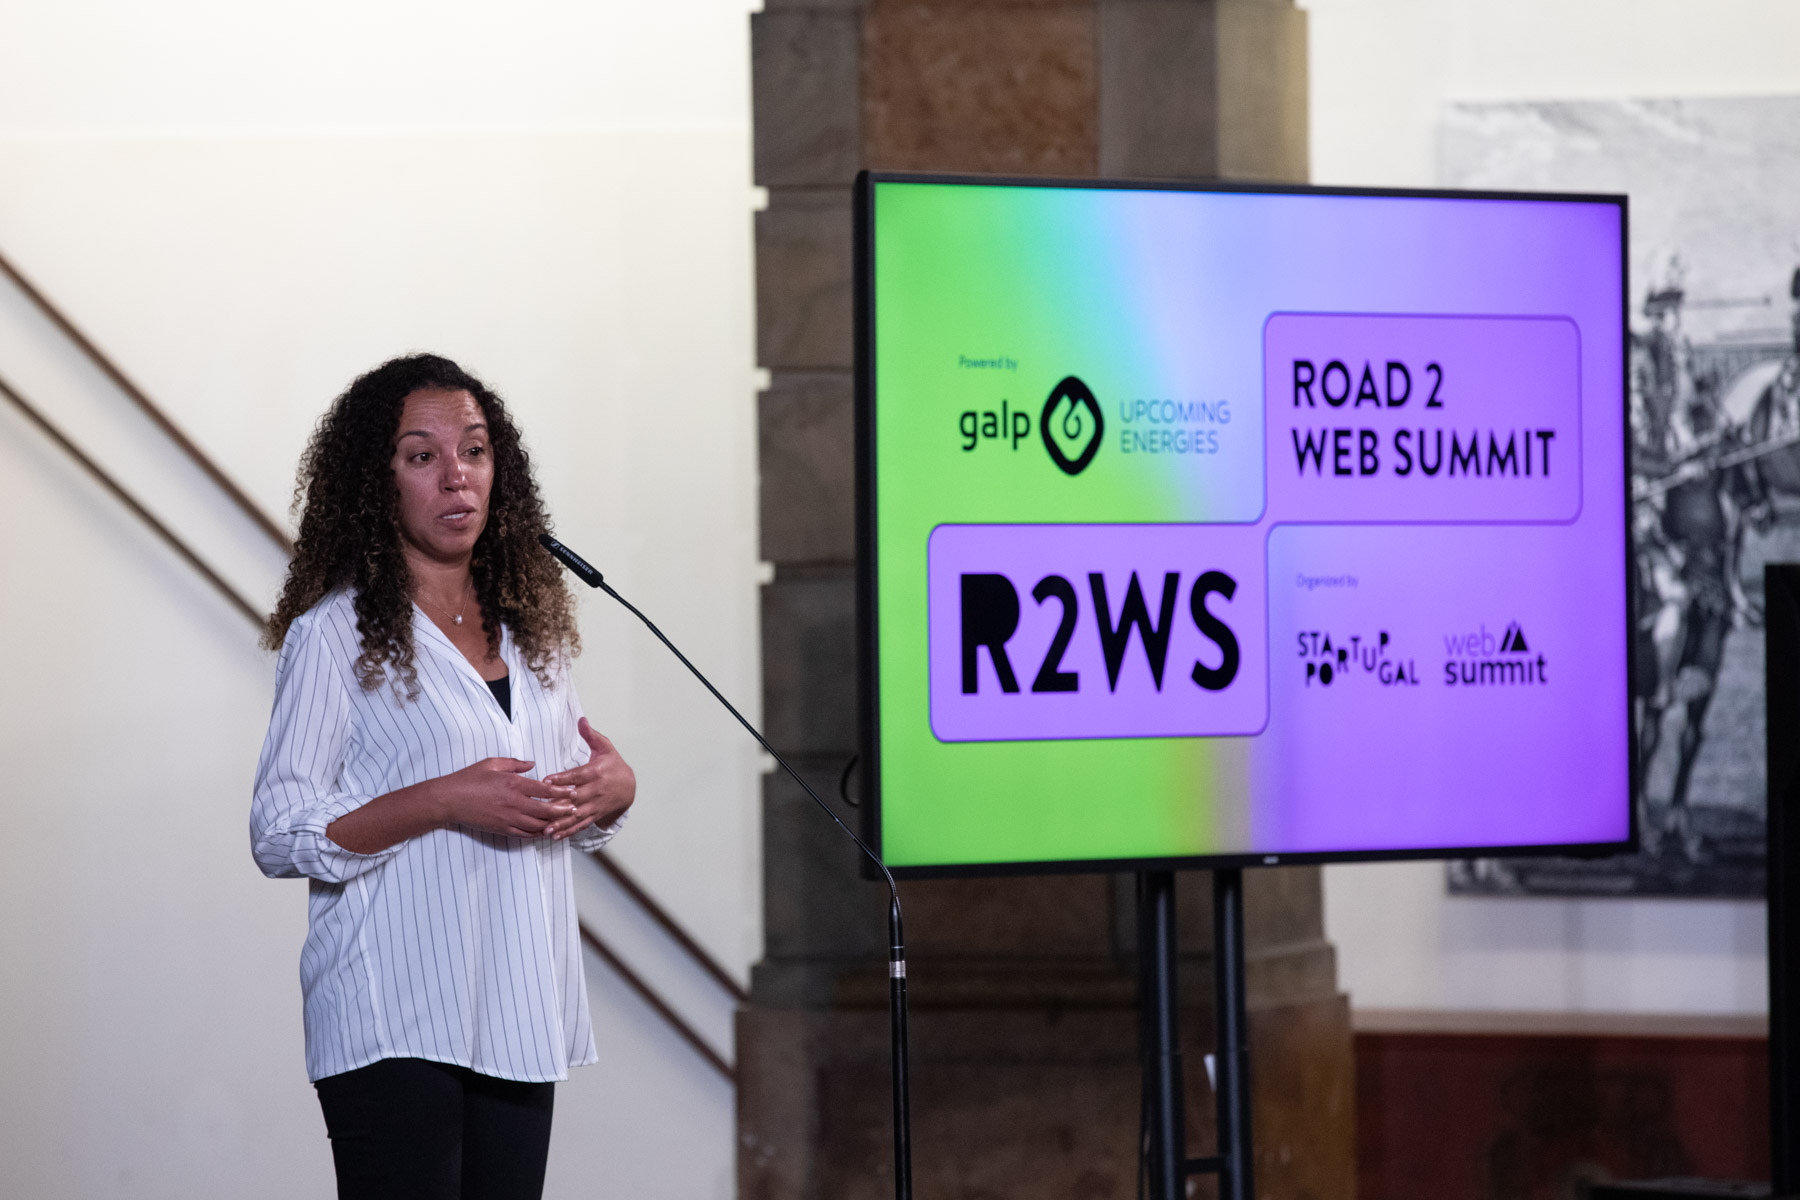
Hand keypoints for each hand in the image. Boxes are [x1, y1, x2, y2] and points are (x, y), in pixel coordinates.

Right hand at [435, 757, 577, 838]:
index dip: (561, 792)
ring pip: (538, 825)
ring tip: (564, 821)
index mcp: (513, 784)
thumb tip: (532, 764)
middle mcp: (514, 803)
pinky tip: (545, 830)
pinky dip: (537, 833)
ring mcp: (508, 818)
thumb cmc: (469, 779)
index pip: (545, 790)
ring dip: (553, 823)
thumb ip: (515, 763)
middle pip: (546, 810)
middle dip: (563, 810)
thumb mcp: (492, 763)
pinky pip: (525, 834)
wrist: (449, 800)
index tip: (573, 792)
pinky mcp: (502, 829)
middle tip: (575, 809)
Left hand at [543, 718, 635, 840]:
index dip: (562, 778)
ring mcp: (595, 805)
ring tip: (546, 828)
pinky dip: (567, 831)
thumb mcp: (605, 747)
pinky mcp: (594, 815)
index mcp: (596, 772)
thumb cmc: (614, 765)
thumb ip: (591, 735)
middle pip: (575, 798)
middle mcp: (596, 790)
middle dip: (558, 804)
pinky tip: (554, 836)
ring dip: (561, 822)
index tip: (546, 781)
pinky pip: (580, 825)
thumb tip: (581, 720)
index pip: (577, 775)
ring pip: (576, 815)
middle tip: (540, 808)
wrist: (629, 787)